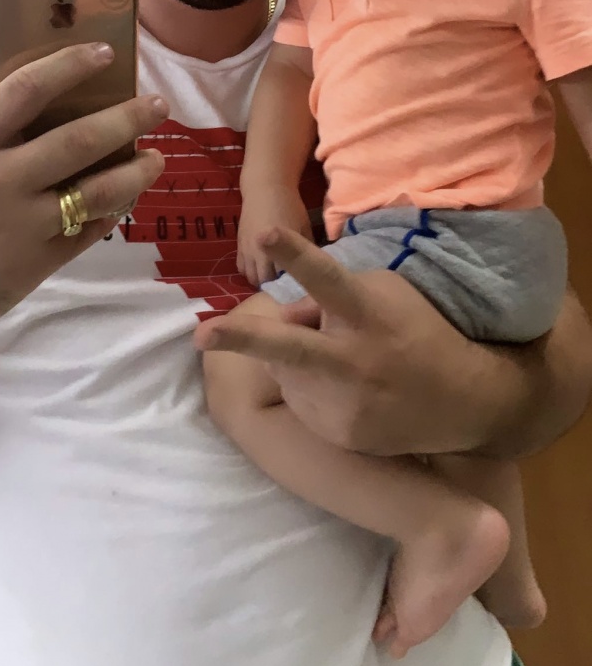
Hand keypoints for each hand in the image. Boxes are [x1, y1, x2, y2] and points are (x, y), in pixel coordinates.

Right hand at [0, 43, 166, 353]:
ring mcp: (18, 227)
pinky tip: (125, 200)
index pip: (25, 90)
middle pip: (77, 141)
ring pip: (96, 191)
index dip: (70, 66)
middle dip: (127, 120)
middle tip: (158, 106)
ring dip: (135, 172)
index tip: (106, 53)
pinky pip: (87, 233)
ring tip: (155, 159)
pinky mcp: (33, 266)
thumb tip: (53, 115)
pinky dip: (111, 213)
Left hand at [196, 227, 511, 456]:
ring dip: (293, 360)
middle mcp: (354, 360)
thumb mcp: (383, 294)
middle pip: (290, 348)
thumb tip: (285, 314)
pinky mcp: (341, 434)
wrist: (466, 401)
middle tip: (200, 334)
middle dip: (241, 339)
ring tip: (339, 360)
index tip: (265, 231)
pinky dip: (310, 389)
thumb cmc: (417, 330)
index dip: (295, 254)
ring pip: (286, 371)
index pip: (327, 278)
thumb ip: (332, 295)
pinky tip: (347, 389)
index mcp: (367, 314)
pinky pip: (302, 402)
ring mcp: (346, 403)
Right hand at [237, 186, 311, 286]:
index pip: (281, 278)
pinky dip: (250, 272)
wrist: (266, 189)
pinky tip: (260, 267)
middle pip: (263, 281)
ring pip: (250, 276)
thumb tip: (315, 268)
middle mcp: (258, 251)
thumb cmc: (290, 207)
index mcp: (277, 248)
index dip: (289, 283)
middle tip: (286, 280)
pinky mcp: (239, 245)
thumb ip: (308, 249)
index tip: (298, 282)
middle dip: (274, 284)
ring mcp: (246, 249)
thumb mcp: (304, 228)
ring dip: (261, 279)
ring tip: (273, 275)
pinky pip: (241, 267)